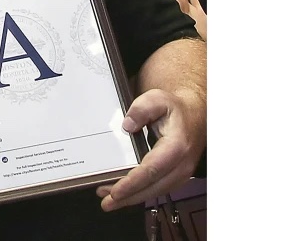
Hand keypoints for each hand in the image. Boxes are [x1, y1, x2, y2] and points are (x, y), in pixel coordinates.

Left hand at [96, 88, 204, 210]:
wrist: (194, 114)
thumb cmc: (175, 108)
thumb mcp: (158, 99)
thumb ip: (142, 108)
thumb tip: (128, 125)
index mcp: (177, 146)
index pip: (152, 169)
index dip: (132, 183)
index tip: (116, 191)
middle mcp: (181, 164)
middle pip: (152, 187)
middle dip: (128, 197)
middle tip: (106, 202)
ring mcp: (181, 173)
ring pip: (155, 192)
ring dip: (131, 198)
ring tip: (109, 201)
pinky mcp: (176, 176)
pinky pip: (157, 189)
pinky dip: (140, 194)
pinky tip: (125, 195)